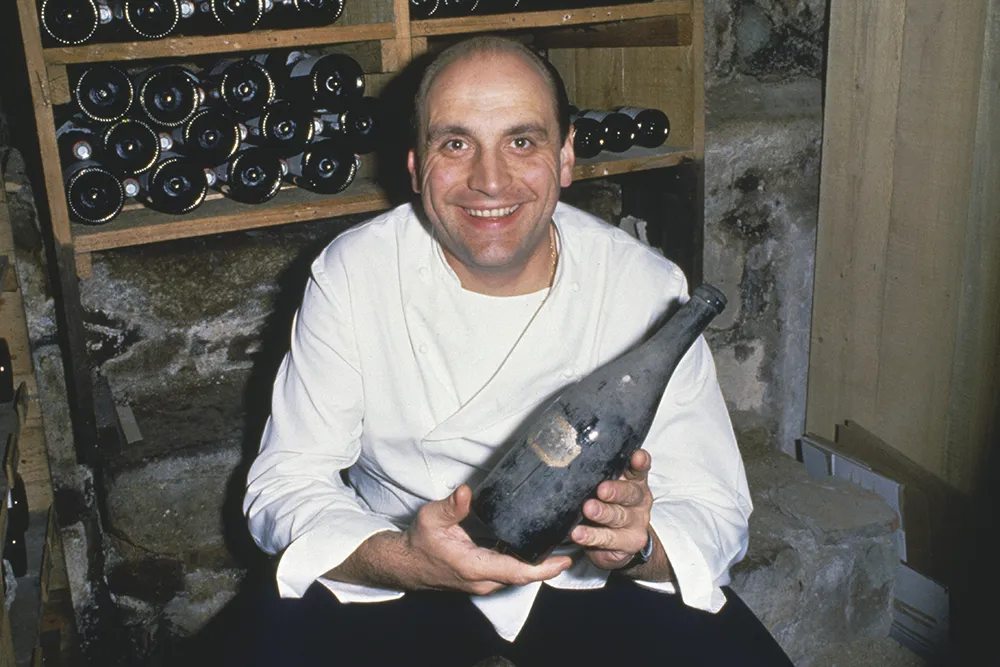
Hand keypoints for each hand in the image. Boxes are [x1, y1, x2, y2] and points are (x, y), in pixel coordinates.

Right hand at [402, 484, 572, 594]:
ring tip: (563, 544)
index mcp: (474, 566)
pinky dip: (526, 563)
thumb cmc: (420, 542)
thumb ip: (452, 506)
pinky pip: (510, 572)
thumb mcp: (432, 518)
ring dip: (539, 564)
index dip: (544, 568)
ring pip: (518, 575)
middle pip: (524, 575)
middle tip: (574, 543)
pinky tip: (538, 548)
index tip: (565, 559)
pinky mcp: (483, 578)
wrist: (407, 563)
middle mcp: (483, 579)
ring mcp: (484, 582)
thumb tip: (467, 492)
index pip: (516, 571)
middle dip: (550, 564)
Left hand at [571, 449, 653, 570]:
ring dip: (602, 513)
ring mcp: (636, 523)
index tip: (636, 457)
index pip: (640, 469)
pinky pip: (609, 539)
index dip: (639, 462)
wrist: (622, 541)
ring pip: (619, 517)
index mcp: (635, 481)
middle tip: (601, 490)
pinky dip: (592, 536)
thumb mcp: (609, 486)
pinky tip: (579, 533)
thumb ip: (601, 474)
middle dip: (616, 491)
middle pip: (630, 493)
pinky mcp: (629, 543)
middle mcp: (639, 501)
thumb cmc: (610, 504)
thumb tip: (573, 459)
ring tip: (588, 510)